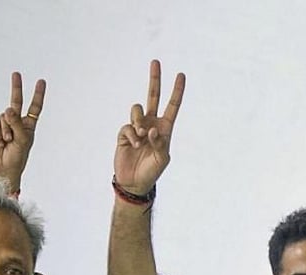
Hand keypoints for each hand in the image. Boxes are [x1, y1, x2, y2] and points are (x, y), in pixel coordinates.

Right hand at [0, 73, 45, 193]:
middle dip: (16, 87)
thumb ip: (17, 123)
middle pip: (17, 102)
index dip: (38, 95)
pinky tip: (0, 142)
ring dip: (6, 130)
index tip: (41, 81)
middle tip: (16, 73)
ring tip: (8, 142)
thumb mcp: (23, 140)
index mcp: (28, 125)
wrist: (2, 169)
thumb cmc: (17, 157)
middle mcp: (17, 122)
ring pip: (5, 116)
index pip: (34, 107)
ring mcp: (4, 125)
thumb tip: (8, 109)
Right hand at [114, 60, 184, 195]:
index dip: (177, 91)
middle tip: (156, 61)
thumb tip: (151, 129)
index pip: (172, 106)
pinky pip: (127, 126)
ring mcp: (137, 127)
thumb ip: (160, 143)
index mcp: (165, 128)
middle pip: (153, 97)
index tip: (181, 75)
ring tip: (141, 136)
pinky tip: (135, 145)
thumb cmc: (152, 171)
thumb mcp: (162, 159)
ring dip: (139, 120)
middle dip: (155, 79)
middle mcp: (151, 124)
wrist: (134, 182)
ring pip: (137, 110)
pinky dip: (132, 135)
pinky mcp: (124, 134)